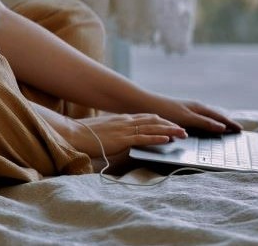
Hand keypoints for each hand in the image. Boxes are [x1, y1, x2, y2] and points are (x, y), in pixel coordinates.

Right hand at [70, 114, 187, 157]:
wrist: (74, 135)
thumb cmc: (87, 135)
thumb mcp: (106, 130)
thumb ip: (118, 131)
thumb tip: (124, 137)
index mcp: (123, 119)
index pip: (148, 117)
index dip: (163, 121)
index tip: (173, 124)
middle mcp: (127, 121)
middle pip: (155, 120)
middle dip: (171, 125)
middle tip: (184, 130)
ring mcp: (125, 129)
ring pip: (153, 127)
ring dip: (170, 131)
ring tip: (182, 134)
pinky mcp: (122, 139)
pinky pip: (143, 138)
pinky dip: (157, 137)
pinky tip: (167, 139)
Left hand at [153, 97, 243, 133]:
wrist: (143, 105)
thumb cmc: (165, 111)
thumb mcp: (187, 119)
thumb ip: (204, 123)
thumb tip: (222, 127)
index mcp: (199, 108)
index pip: (219, 118)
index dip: (230, 124)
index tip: (241, 130)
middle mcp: (195, 108)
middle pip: (215, 117)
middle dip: (226, 123)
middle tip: (237, 130)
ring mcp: (188, 111)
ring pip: (207, 118)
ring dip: (217, 124)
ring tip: (224, 130)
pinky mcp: (180, 116)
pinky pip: (199, 121)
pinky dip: (206, 125)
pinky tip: (203, 130)